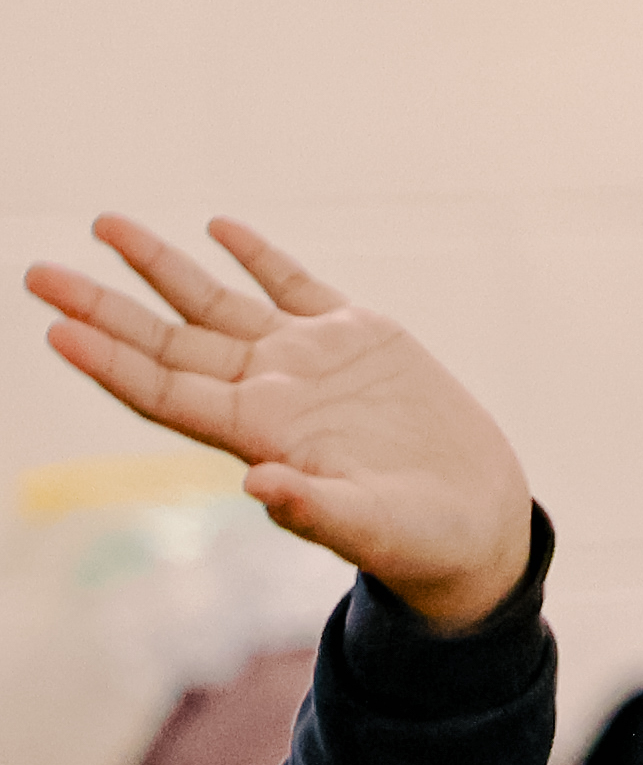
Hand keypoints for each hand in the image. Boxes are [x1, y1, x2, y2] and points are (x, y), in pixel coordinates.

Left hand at [29, 221, 537, 629]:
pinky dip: (258, 256)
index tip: (57, 330)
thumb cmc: (420, 540)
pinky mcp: (361, 339)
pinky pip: (295, 285)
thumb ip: (316, 510)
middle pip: (169, 340)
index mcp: (261, 434)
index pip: (165, 390)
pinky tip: (219, 227)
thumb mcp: (373, 530)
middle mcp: (270, 391)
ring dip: (160, 266)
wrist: (476, 522)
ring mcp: (311, 361)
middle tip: (37, 274)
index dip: (111, 361)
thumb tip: (260, 486)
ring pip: (217, 303)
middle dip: (103, 306)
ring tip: (106, 224)